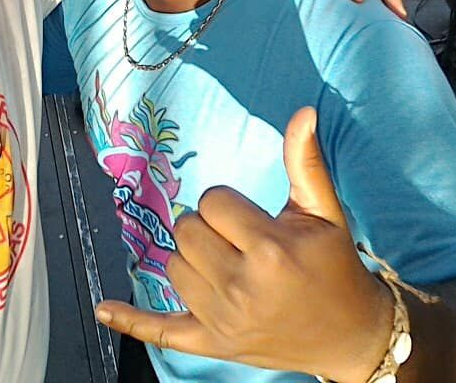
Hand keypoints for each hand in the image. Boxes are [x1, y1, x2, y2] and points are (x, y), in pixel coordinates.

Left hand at [95, 108, 393, 382]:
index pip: (212, 201)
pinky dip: (131, 322)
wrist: (352, 336)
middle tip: (240, 240)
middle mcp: (242, 287)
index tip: (251, 217)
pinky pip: (161, 332)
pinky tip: (104, 309)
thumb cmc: (335, 265)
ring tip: (228, 265)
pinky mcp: (213, 344)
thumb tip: (303, 112)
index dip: (229, 203)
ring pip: (172, 267)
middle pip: (186, 231)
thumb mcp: (325, 212)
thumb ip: (305, 161)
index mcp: (270, 250)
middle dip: (209, 228)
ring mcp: (224, 321)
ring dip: (192, 260)